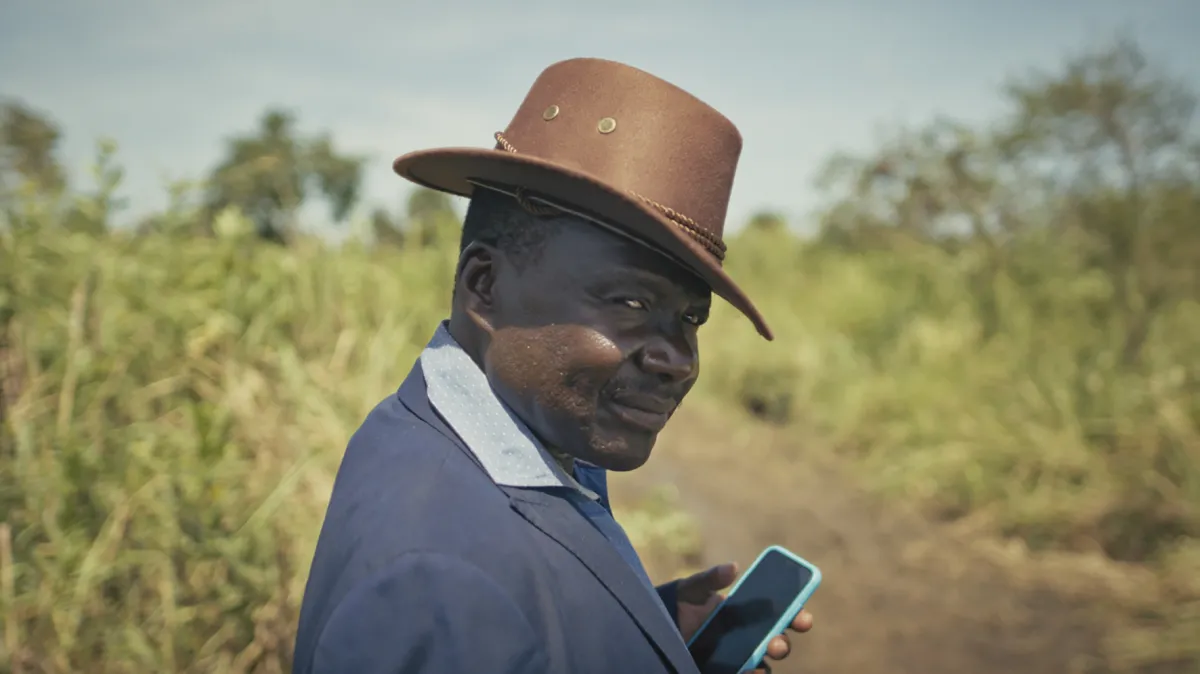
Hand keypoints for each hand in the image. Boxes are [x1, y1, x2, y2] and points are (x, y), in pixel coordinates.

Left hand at [675, 563, 813, 672]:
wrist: (655, 628)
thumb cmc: (677, 604)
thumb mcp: (691, 589)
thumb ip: (710, 578)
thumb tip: (734, 567)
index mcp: (744, 613)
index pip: (778, 615)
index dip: (795, 616)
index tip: (803, 618)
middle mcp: (745, 636)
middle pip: (775, 641)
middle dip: (782, 642)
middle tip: (777, 640)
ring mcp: (735, 656)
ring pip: (762, 663)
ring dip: (768, 661)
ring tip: (764, 655)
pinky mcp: (724, 670)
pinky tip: (750, 671)